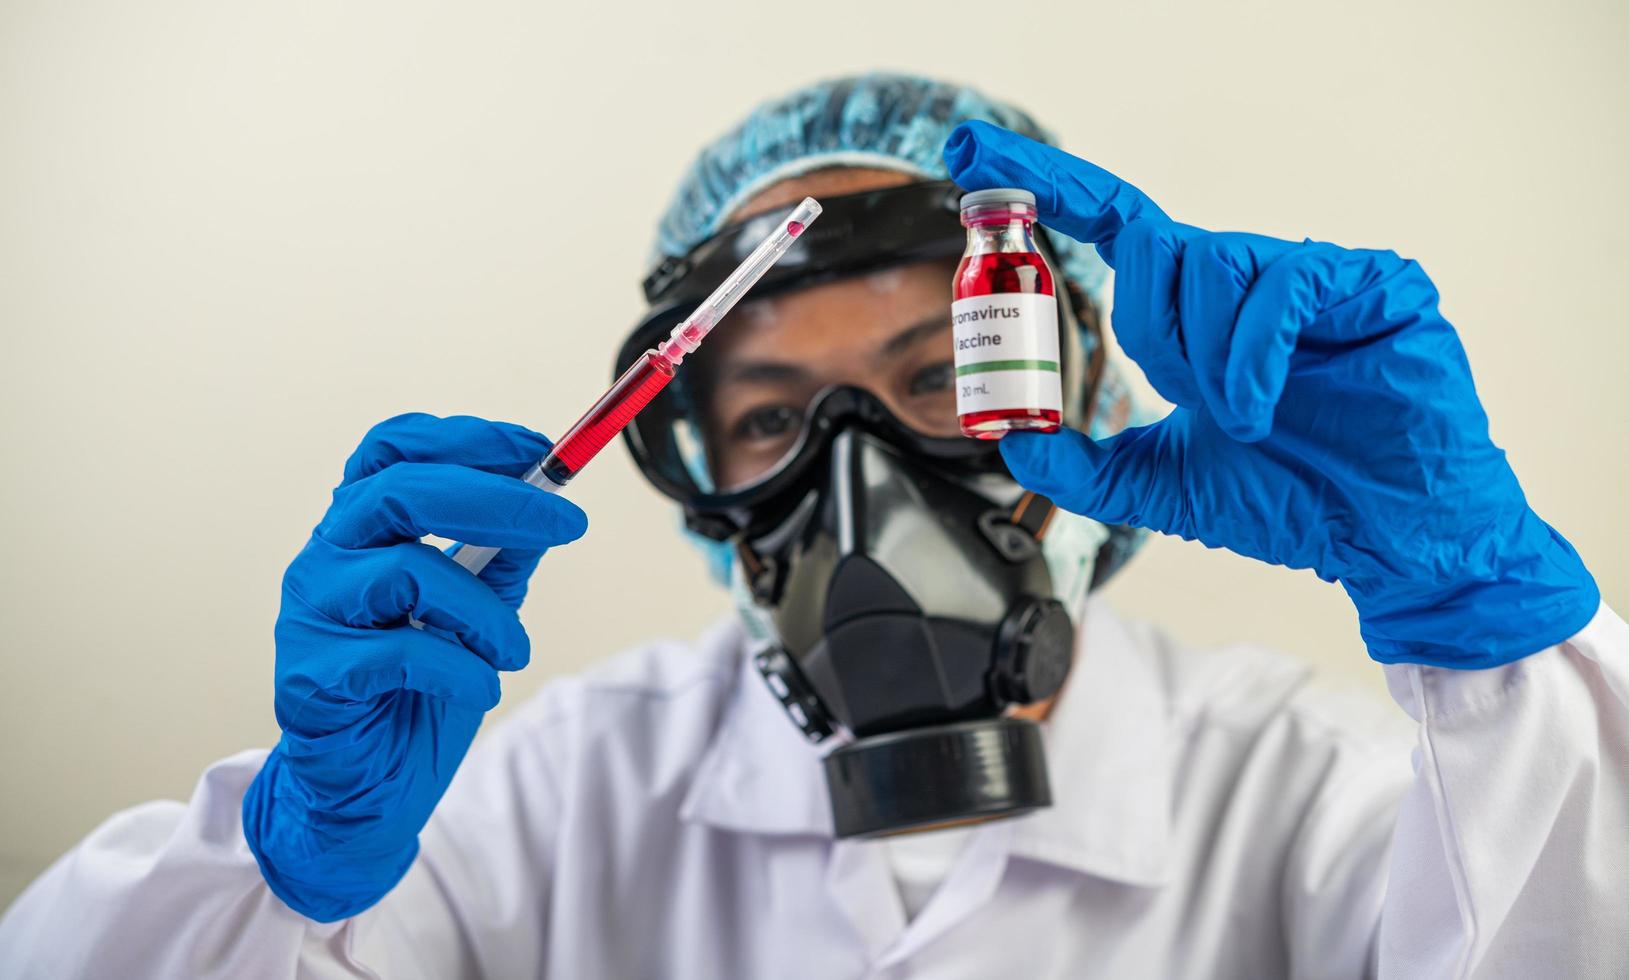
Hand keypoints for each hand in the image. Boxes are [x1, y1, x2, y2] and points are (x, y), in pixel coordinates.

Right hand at [241, 413, 586, 921]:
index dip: (467, 438)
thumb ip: (500, 558)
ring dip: (483, 611)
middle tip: (566, 524)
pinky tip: (481, 688)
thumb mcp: (475, 613)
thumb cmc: (415, 693)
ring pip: (406, 572)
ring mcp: (311, 615)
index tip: (540, 450)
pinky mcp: (311, 677)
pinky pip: (399, 654)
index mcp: (361, 529)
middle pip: (399, 489)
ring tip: (512, 650)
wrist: (370, 791)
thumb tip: (552, 502)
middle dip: (495, 498)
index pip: (394, 448)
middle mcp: (326, 558)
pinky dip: (460, 669)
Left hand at [945, 121, 1596, 667]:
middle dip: (1151, 330)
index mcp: (1195, 315)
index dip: (1046, 185)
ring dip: (1205, 358)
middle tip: (1193, 401)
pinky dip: (1250, 357)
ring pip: (1207, 262)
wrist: (1381, 540)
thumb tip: (1012, 438)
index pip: (1110, 223)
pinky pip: (1279, 283)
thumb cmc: (1290, 499)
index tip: (971, 157)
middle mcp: (1244, 281)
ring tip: (1246, 416)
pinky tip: (1262, 410)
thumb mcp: (1160, 484)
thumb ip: (1084, 465)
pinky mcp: (1369, 281)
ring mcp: (1307, 276)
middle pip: (1152, 247)